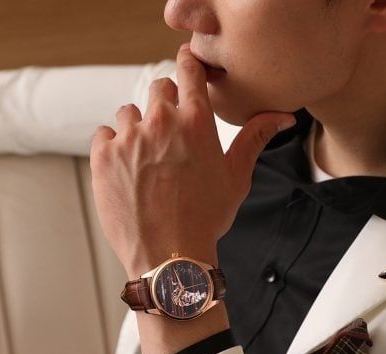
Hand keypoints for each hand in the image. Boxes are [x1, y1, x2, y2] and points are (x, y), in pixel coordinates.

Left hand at [89, 43, 295, 278]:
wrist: (170, 255)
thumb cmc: (206, 219)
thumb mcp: (237, 177)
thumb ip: (254, 138)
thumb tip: (282, 116)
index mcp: (196, 121)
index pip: (188, 67)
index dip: (188, 67)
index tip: (187, 75)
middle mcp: (160, 122)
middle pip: (158, 88)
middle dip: (166, 104)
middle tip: (171, 135)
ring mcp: (128, 139)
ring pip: (128, 113)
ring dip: (138, 128)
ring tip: (147, 160)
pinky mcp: (103, 158)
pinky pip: (104, 135)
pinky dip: (113, 147)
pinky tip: (127, 170)